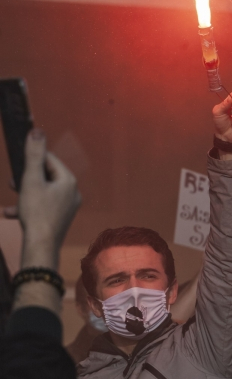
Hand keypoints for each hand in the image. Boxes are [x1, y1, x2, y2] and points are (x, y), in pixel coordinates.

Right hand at [18, 129, 80, 268]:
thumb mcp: (31, 180)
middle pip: (47, 176)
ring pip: (43, 192)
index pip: (50, 160)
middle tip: (12, 181)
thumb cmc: (36, 213)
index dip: (32, 159)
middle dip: (28, 177)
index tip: (18, 162)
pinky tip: (12, 213)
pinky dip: (28, 207)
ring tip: (12, 193)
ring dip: (26, 192)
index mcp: (68, 181)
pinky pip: (43, 207)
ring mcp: (67, 207)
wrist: (40, 247)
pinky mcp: (60, 219)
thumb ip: (34, 155)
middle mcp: (72, 192)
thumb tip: (37, 131)